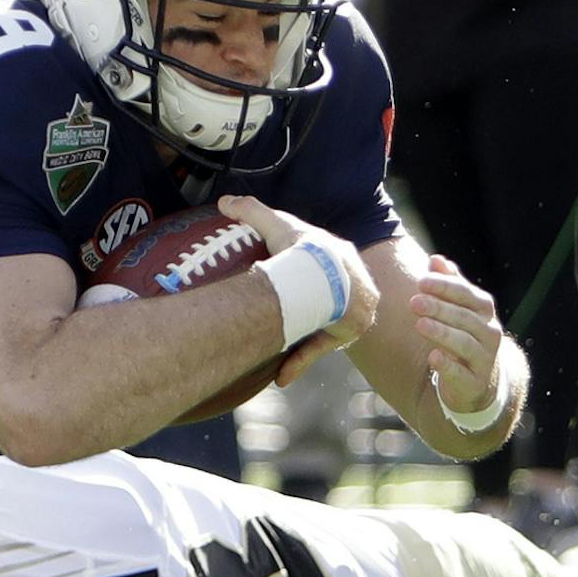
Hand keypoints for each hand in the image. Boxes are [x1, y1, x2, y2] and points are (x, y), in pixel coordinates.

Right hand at [216, 194, 379, 384]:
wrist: (328, 279)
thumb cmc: (304, 251)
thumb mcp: (275, 225)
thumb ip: (251, 212)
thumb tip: (223, 200)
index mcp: (339, 257)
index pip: (323, 267)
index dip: (303, 276)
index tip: (283, 286)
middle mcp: (351, 283)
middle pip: (327, 300)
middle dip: (305, 312)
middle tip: (278, 323)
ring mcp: (354, 309)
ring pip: (326, 325)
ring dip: (303, 338)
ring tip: (276, 352)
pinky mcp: (350, 332)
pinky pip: (322, 347)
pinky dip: (300, 360)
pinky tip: (281, 376)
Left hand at [410, 253, 502, 410]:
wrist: (478, 380)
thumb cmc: (463, 335)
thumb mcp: (458, 308)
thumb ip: (449, 284)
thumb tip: (435, 259)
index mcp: (483, 310)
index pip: (466, 294)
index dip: (445, 287)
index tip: (421, 281)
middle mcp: (489, 332)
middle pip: (464, 317)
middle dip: (439, 308)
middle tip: (414, 301)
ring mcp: (484, 358)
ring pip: (464, 343)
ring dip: (441, 333)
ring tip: (420, 325)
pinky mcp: (474, 381)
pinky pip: (461, 373)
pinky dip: (448, 366)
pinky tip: (433, 357)